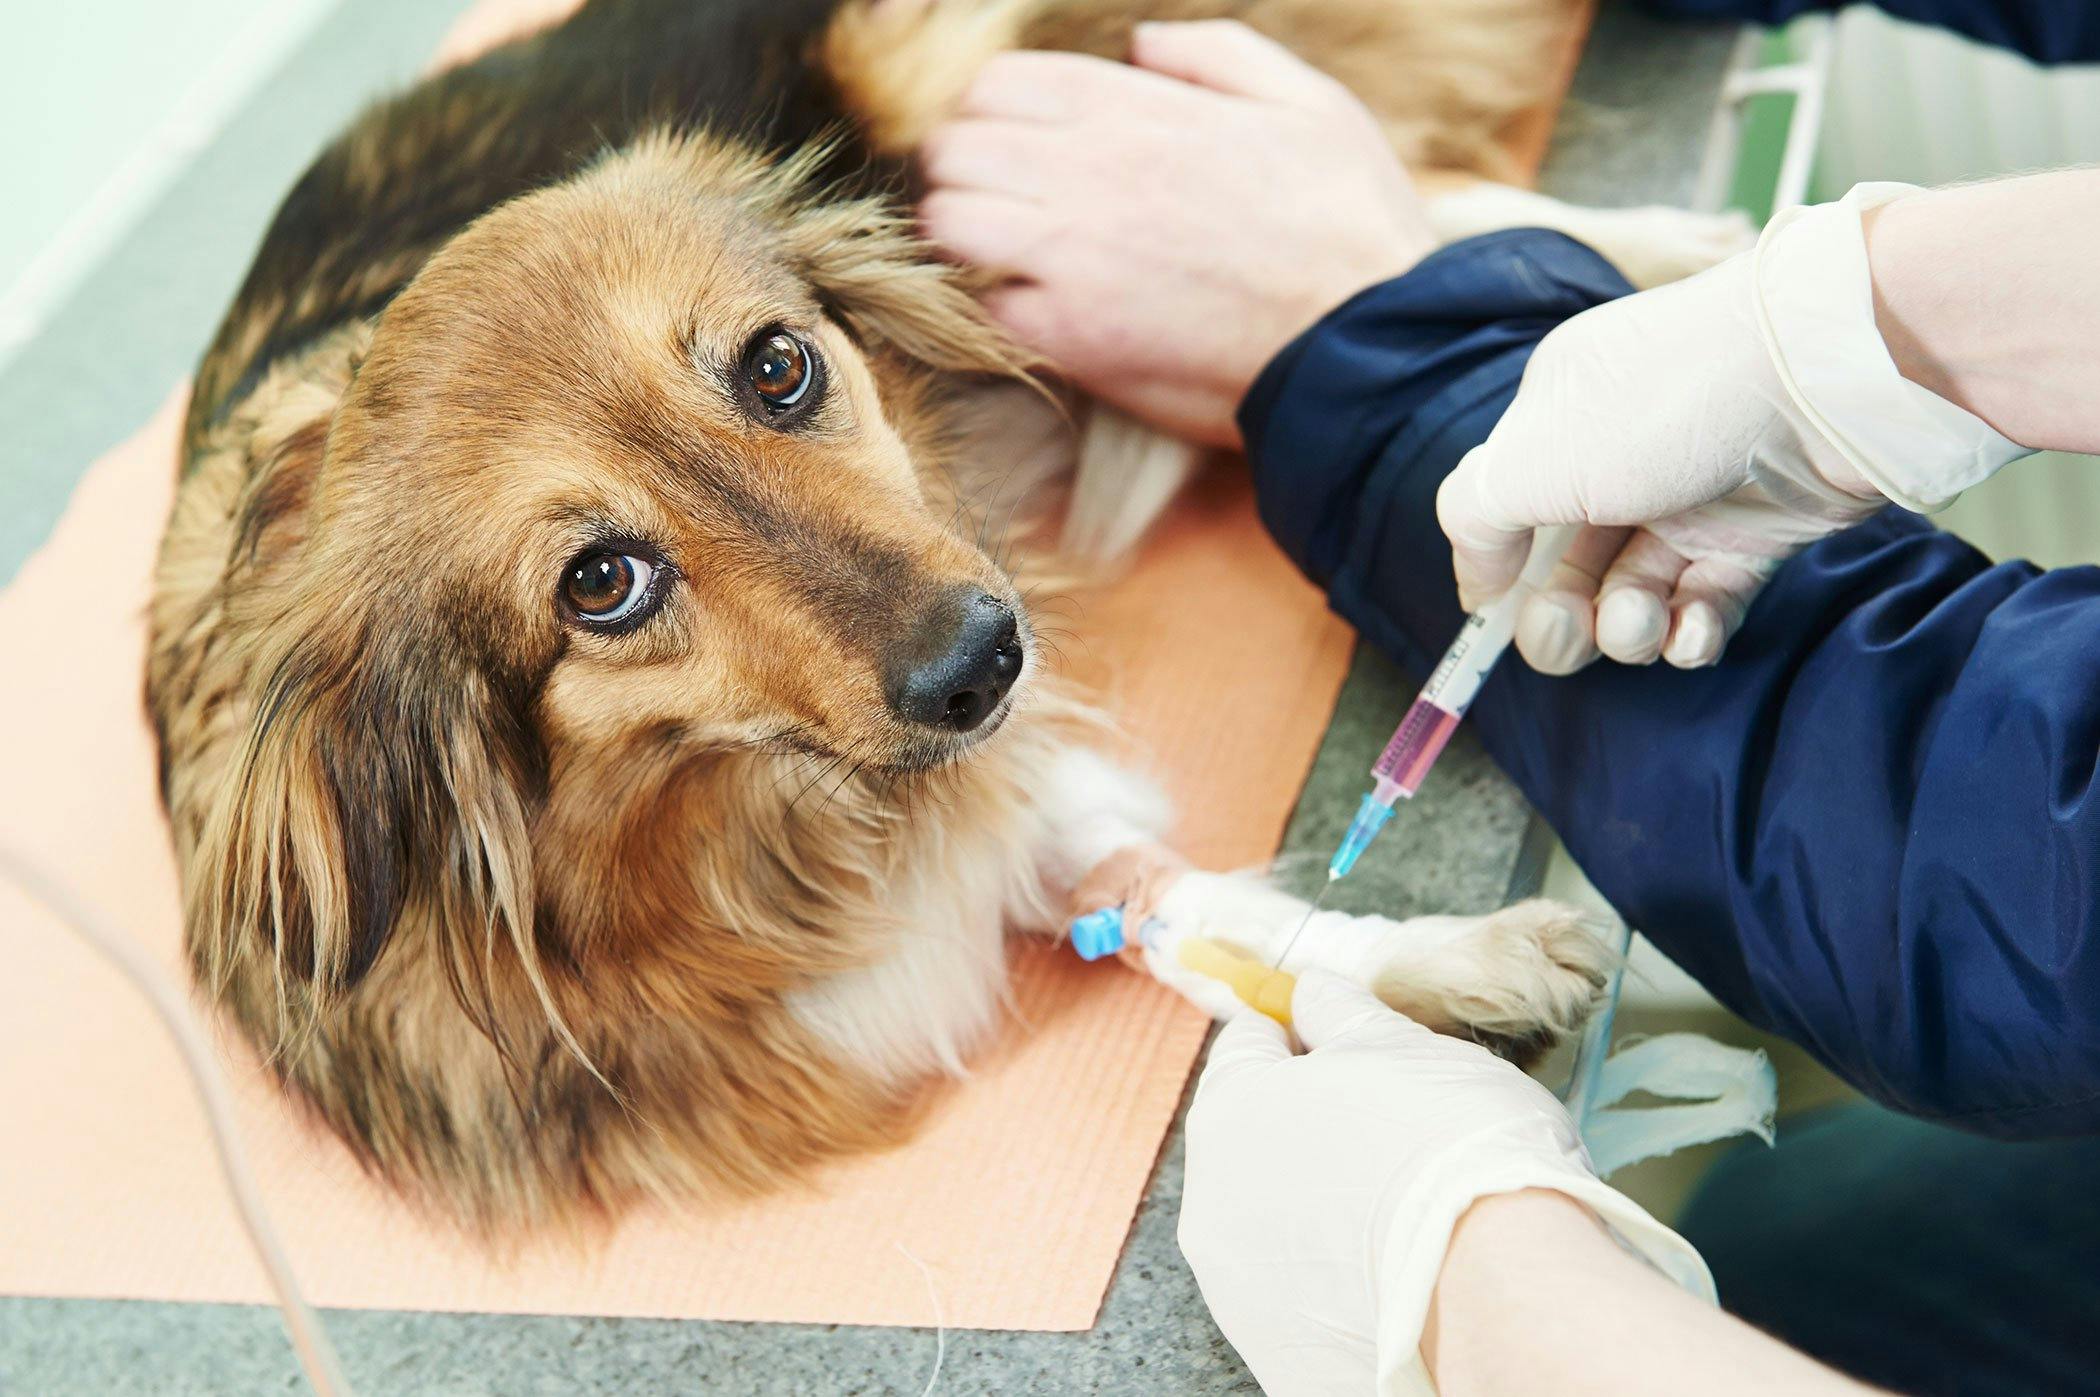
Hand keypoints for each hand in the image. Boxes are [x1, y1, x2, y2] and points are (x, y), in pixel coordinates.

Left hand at [920, 21, 1433, 446]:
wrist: (1368, 345)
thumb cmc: (1350, 225)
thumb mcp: (1308, 104)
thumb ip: (1217, 54)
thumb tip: (1139, 45)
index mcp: (1134, 109)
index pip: (996, 84)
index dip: (996, 113)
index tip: (1024, 145)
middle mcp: (1085, 171)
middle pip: (953, 147)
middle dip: (968, 170)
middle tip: (1008, 203)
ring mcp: (1068, 256)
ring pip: (945, 221)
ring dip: (966, 235)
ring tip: (1011, 255)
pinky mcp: (1069, 335)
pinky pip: (984, 304)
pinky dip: (999, 306)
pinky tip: (1043, 311)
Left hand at [1179, 972, 1704, 1395]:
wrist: (1505, 1299)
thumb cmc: (1455, 1148)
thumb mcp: (1402, 1047)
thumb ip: (1342, 1014)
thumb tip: (1310, 994)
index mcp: (1231, 1109)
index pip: (1250, 1042)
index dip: (1305, 1031)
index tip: (1356, 1043)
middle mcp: (1211, 1201)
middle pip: (1259, 1133)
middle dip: (1317, 1119)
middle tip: (1402, 1125)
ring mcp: (1239, 1286)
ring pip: (1281, 1214)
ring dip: (1330, 1197)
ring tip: (1411, 1204)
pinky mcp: (1279, 1351)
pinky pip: (1308, 1288)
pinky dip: (1344, 1271)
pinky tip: (1404, 1267)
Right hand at [1435, 247, 1886, 672]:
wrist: (1827, 377)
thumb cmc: (1665, 403)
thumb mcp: (1532, 454)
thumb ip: (1474, 516)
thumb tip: (1476, 583)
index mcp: (1561, 416)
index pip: (1507, 507)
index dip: (1496, 570)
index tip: (1493, 617)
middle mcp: (1621, 454)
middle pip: (1567, 566)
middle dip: (1558, 618)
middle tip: (1567, 632)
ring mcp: (1692, 495)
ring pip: (1635, 592)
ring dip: (1627, 629)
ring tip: (1643, 624)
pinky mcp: (1759, 532)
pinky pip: (1708, 601)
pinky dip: (1692, 631)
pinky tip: (1690, 634)